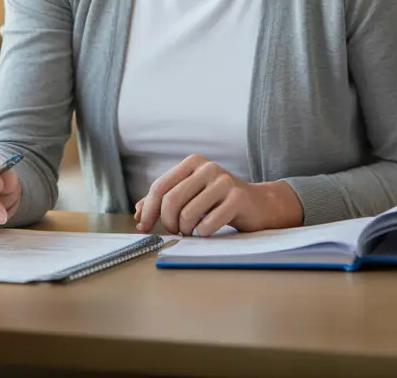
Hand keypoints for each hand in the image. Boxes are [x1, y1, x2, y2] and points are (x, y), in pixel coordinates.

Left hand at [135, 155, 303, 236]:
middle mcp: (207, 167)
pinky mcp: (238, 198)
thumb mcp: (190, 195)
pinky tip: (206, 231)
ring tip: (192, 231)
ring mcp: (224, 181)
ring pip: (187, 214)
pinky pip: (208, 223)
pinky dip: (202, 233)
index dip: (148, 210)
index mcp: (192, 163)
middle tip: (174, 232)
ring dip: (186, 230)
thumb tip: (139, 214)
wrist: (257, 205)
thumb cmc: (218, 201)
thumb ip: (165, 201)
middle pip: (171, 200)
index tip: (143, 227)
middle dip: (167, 222)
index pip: (160, 187)